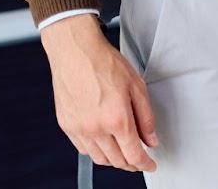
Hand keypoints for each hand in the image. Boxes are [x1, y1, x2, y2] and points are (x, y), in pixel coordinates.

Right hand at [40, 14, 157, 172]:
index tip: (150, 164)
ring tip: (123, 151)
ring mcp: (79, 129)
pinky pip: (83, 149)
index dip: (145, 164)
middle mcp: (96, 128)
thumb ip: (146, 117)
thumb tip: (151, 140)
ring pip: (99, 158)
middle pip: (117, 160)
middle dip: (131, 164)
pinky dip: (96, 151)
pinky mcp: (66, 126)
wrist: (75, 51)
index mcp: (117, 119)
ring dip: (114, 159)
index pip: (133, 154)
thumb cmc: (105, 63)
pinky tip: (104, 142)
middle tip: (139, 159)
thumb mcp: (136, 86)